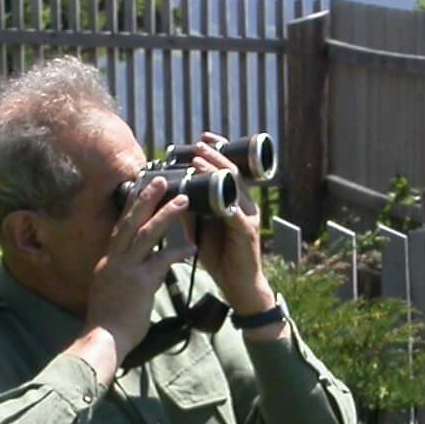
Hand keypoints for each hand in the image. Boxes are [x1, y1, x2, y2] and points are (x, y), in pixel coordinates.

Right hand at [80, 175, 196, 361]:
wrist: (104, 339)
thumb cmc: (108, 320)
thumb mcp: (110, 289)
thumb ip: (122, 274)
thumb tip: (136, 268)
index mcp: (108, 260)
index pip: (120, 226)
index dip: (131, 206)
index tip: (140, 186)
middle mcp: (114, 260)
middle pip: (130, 221)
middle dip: (145, 197)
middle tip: (159, 178)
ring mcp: (126, 269)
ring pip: (145, 234)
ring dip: (165, 214)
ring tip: (182, 199)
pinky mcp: (140, 282)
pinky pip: (161, 261)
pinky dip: (177, 252)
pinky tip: (192, 248)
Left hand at [185, 133, 274, 313]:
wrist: (238, 285)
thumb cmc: (221, 257)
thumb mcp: (201, 229)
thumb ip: (192, 211)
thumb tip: (176, 192)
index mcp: (235, 202)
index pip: (229, 170)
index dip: (219, 152)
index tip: (203, 138)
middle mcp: (245, 205)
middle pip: (233, 173)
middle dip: (216, 155)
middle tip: (200, 143)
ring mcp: (248, 217)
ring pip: (235, 187)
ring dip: (218, 172)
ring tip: (200, 161)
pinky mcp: (247, 233)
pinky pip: (237, 214)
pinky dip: (226, 203)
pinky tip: (216, 194)